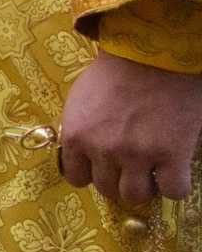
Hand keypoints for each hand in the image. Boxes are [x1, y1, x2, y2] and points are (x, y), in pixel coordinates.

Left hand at [59, 49, 201, 206]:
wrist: (152, 55)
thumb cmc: (115, 72)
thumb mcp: (80, 101)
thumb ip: (81, 130)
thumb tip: (82, 154)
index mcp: (76, 136)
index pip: (76, 177)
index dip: (92, 173)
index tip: (104, 166)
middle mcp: (102, 150)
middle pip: (107, 190)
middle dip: (118, 179)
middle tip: (131, 165)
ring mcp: (137, 156)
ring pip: (136, 196)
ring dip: (145, 185)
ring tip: (152, 168)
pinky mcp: (171, 156)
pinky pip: (174, 191)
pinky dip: (175, 185)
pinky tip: (175, 170)